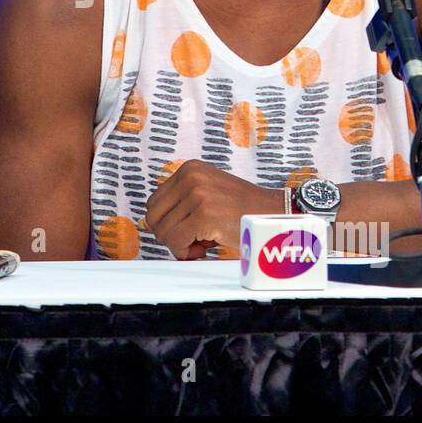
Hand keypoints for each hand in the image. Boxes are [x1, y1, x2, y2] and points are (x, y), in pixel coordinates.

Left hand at [144, 160, 284, 259]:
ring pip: (163, 231)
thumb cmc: (243, 210)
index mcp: (190, 169)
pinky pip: (176, 242)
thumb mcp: (207, 195)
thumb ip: (179, 205)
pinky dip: (185, 252)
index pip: (154, 202)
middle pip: (153, 216)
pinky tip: (205, 249)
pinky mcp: (203, 214)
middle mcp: (191, 177)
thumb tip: (147, 224)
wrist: (274, 215)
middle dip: (169, 235)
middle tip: (192, 241)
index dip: (166, 223)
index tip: (187, 230)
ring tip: (203, 244)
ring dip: (180, 245)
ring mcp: (197, 195)